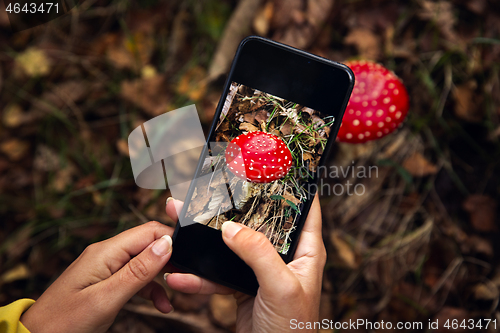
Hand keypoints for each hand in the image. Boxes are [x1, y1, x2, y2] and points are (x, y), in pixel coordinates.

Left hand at [21, 222, 173, 332]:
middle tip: (184, 279)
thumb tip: (167, 244)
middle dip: (169, 260)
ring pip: (144, 263)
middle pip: (148, 245)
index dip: (172, 240)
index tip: (189, 257)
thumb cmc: (65, 323)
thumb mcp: (107, 298)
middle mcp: (107, 254)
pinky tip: (159, 304)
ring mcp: (106, 267)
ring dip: (161, 278)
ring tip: (171, 298)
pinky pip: (135, 278)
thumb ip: (138, 271)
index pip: (148, 231)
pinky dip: (149, 289)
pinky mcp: (106, 281)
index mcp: (106, 252)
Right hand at [165, 195, 326, 332]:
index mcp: (305, 249)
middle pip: (257, 221)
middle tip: (208, 189)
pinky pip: (217, 274)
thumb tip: (230, 227)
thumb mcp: (280, 286)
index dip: (292, 183)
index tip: (273, 162)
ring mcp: (260, 270)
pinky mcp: (241, 285)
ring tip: (179, 223)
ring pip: (231, 246)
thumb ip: (258, 254)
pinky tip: (181, 276)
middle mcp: (284, 255)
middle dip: (231, 207)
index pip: (303, 206)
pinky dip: (199, 276)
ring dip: (205, 240)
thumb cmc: (294, 329)